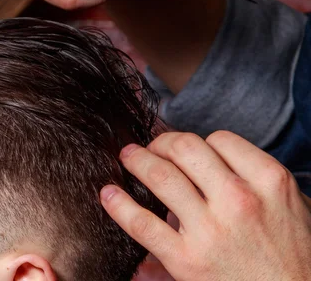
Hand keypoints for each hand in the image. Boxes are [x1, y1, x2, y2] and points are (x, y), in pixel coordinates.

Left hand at [100, 131, 310, 280]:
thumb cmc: (295, 257)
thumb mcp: (292, 208)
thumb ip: (258, 180)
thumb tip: (216, 164)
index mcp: (268, 180)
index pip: (219, 140)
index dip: (197, 141)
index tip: (185, 149)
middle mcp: (239, 199)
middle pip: (185, 149)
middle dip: (161, 142)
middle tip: (151, 146)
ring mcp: (210, 229)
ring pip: (161, 176)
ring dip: (137, 160)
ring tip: (127, 157)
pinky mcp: (186, 259)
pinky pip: (142, 223)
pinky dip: (118, 204)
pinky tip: (108, 194)